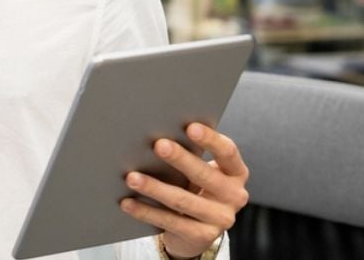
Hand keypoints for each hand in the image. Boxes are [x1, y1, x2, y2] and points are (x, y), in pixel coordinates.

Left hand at [120, 123, 249, 257]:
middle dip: (179, 159)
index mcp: (236, 173)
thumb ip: (190, 156)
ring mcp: (221, 219)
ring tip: (132, 177)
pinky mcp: (203, 236)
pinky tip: (127, 202)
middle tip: (158, 145)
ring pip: (182, 200)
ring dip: (154, 188)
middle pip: (204, 175)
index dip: (210, 139)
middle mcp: (234, 196)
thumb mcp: (199, 173)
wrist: (197, 231)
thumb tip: (156, 137)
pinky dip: (145, 211)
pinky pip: (170, 222)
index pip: (228, 152)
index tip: (190, 127)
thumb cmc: (196, 189)